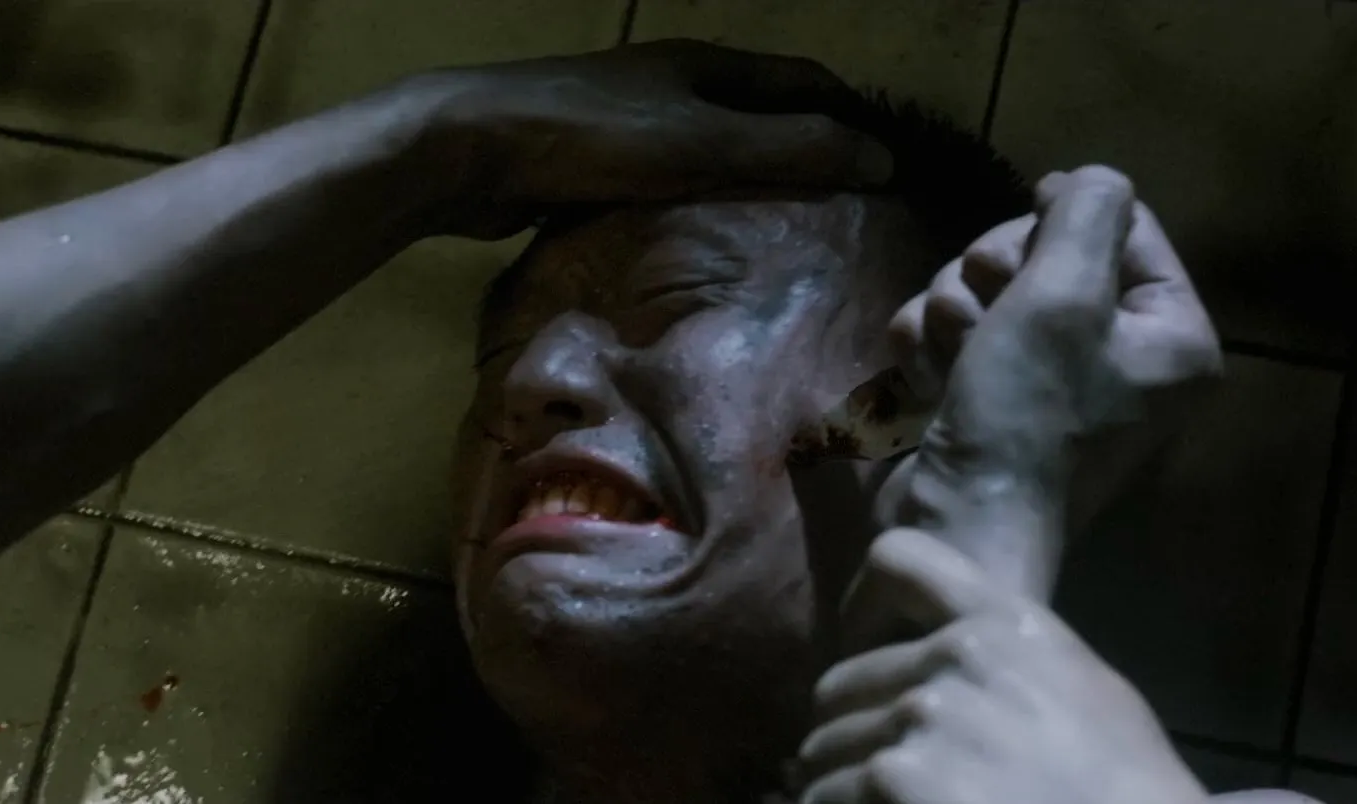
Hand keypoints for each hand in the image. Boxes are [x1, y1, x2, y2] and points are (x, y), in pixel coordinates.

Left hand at [405, 39, 892, 237]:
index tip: (886, 161)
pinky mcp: (587, 163)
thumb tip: (882, 157)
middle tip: (841, 211)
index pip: (801, 79)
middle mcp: (669, 83)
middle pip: (755, 113)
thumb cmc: (591, 138)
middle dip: (800, 153)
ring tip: (783, 240)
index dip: (847, 114)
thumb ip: (789, 150)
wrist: (469, 149)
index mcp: (704, 64)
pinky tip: (702, 252)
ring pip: (706, 151)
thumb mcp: (703, 143)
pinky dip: (694, 210)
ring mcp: (625, 122)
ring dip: (746, 185)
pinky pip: (662, 184)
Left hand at [797, 528, 1206, 803]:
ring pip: (825, 749)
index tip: (856, 645)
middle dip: (850, 730)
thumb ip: (1004, 659)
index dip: (861, 605)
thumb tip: (932, 671)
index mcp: (1005, 623)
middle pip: (840, 684)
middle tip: (876, 769)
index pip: (897, 559)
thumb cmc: (1127, 786)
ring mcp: (920, 719)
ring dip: (840, 782)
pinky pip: (825, 795)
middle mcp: (954, 658)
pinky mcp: (893, 779)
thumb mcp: (1085, 688)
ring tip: (882, 802)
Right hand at [875, 166, 1221, 596]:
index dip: (1057, 223)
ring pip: (984, 291)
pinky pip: (950, 337)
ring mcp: (1049, 384)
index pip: (1121, 225)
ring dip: (949, 315)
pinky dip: (927, 352)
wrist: (956, 527)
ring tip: (949, 361)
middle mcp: (1121, 357)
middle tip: (979, 316)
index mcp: (1171, 335)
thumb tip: (1079, 183)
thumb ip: (1086, 212)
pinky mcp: (987, 402)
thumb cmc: (1025, 415)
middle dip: (990, 276)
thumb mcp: (1064, 294)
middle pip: (1044, 255)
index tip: (1021, 247)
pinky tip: (924, 386)